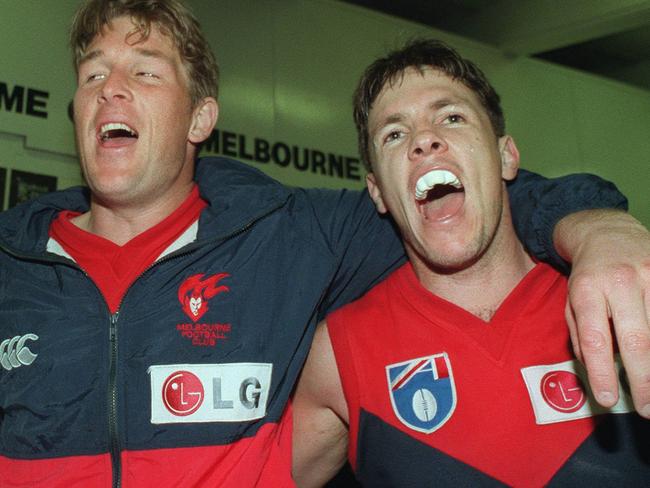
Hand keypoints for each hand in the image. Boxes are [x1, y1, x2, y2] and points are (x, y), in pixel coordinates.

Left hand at [555, 209, 649, 417]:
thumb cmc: (586, 276)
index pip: (596, 338)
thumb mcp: (570, 301)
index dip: (602, 372)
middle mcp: (621, 282)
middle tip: (647, 409)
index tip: (608, 399)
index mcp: (588, 289)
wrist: (606, 232)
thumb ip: (581, 335)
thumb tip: (596, 372)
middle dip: (643, 380)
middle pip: (637, 339)